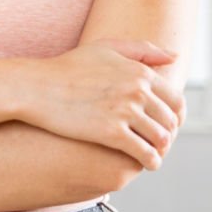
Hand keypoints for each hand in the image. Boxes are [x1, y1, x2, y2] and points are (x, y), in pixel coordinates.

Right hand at [22, 40, 185, 169]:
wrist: (35, 87)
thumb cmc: (67, 67)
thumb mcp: (105, 48)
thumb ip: (142, 50)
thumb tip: (173, 57)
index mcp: (140, 72)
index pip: (176, 101)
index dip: (176, 117)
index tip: (167, 125)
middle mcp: (137, 91)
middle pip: (169, 121)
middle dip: (168, 134)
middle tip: (158, 143)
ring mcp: (125, 112)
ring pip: (160, 139)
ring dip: (161, 150)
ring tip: (152, 155)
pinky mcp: (111, 133)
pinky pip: (144, 153)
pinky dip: (150, 161)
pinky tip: (145, 163)